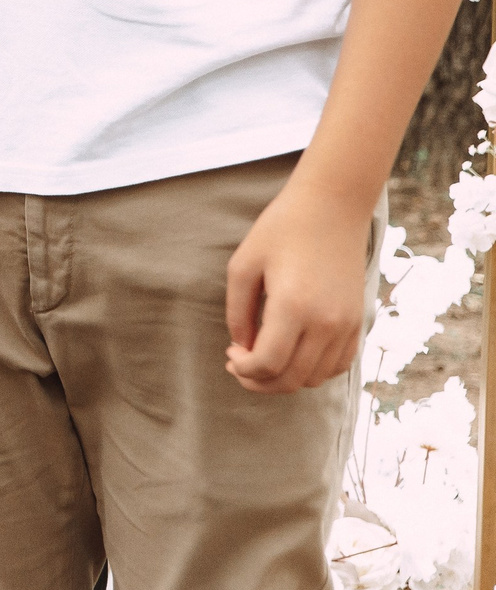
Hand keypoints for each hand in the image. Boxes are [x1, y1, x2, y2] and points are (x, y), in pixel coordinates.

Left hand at [225, 182, 372, 394]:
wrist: (332, 207)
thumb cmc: (281, 230)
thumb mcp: (243, 266)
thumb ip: (238, 313)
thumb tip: (241, 349)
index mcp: (293, 307)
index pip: (267, 363)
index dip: (243, 369)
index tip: (230, 355)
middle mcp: (326, 323)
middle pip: (292, 379)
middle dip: (260, 382)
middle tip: (240, 366)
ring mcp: (348, 325)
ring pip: (317, 378)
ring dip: (287, 380)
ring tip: (264, 360)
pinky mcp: (359, 321)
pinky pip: (339, 365)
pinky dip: (314, 371)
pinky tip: (293, 355)